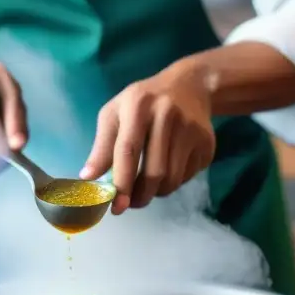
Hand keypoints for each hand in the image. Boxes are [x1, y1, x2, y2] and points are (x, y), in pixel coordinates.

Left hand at [81, 62, 216, 213]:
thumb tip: (87, 178)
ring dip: (156, 192)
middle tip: (131, 204)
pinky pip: (187, 176)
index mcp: (138, 105)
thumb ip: (102, 147)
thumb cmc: (142, 104)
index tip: (115, 207)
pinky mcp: (207, 143)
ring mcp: (191, 129)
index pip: (128, 151)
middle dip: (140, 196)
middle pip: (154, 172)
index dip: (121, 183)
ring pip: (172, 179)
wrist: (188, 86)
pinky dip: (173, 183)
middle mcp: (167, 114)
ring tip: (147, 187)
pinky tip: (167, 171)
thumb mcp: (115, 115)